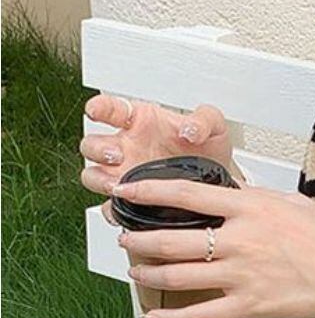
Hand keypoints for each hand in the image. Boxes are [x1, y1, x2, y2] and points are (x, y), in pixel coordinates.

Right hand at [81, 96, 235, 221]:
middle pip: (91, 145)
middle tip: (116, 154)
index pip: (110, 109)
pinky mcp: (132, 199)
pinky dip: (113, 210)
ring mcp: (126, 174)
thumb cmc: (209, 150)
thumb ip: (204, 121)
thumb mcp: (214, 128)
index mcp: (139, 121)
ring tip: (117, 184)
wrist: (220, 182)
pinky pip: (111, 206)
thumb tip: (191, 129)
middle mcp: (126, 146)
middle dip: (98, 149)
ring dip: (99, 179)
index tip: (95, 110)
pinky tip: (124, 209)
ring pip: (93, 175)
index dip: (98, 108)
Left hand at [113, 177, 314, 317]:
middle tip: (126, 237)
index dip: (148, 192)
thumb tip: (234, 193)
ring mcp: (241, 276)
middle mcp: (238, 241)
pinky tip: (156, 315)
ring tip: (136, 271)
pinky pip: (201, 314)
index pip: (185, 195)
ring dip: (148, 273)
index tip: (127, 191)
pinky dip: (173, 317)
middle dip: (139, 238)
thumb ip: (256, 199)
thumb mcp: (292, 203)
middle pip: (170, 238)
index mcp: (249, 209)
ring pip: (178, 275)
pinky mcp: (250, 307)